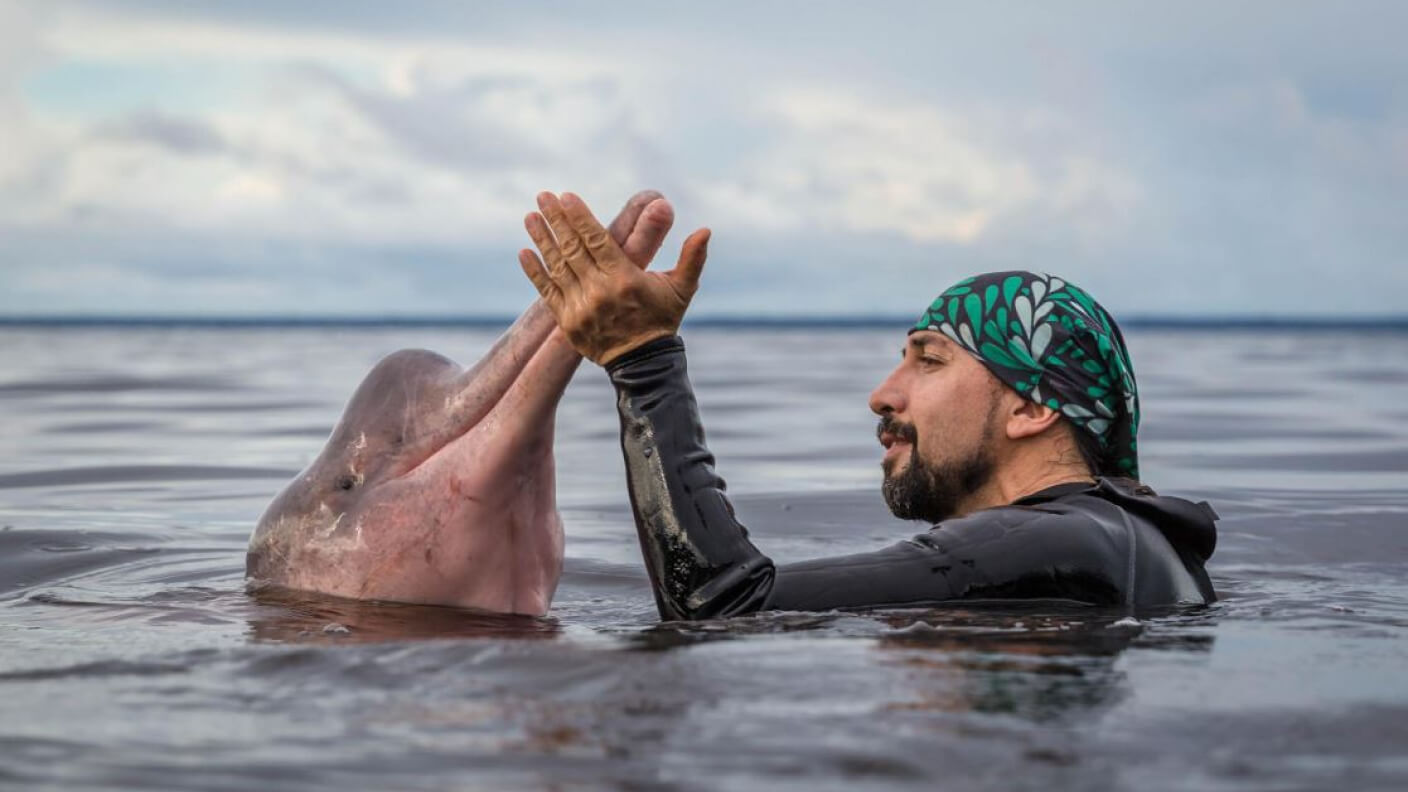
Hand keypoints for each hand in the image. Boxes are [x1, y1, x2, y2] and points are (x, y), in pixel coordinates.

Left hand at [519, 192, 710, 365]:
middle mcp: (599, 291)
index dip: (579, 217)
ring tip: (530, 217)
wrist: (643, 363)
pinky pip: (547, 292)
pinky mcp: (568, 322)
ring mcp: (581, 308)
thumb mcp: (682, 289)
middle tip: (543, 197)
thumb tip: (706, 230)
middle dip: (556, 220)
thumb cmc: (663, 319)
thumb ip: (692, 258)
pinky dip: (536, 272)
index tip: (566, 196)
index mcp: (625, 278)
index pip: (596, 240)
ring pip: (557, 267)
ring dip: (542, 240)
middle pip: (572, 248)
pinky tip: (525, 252)